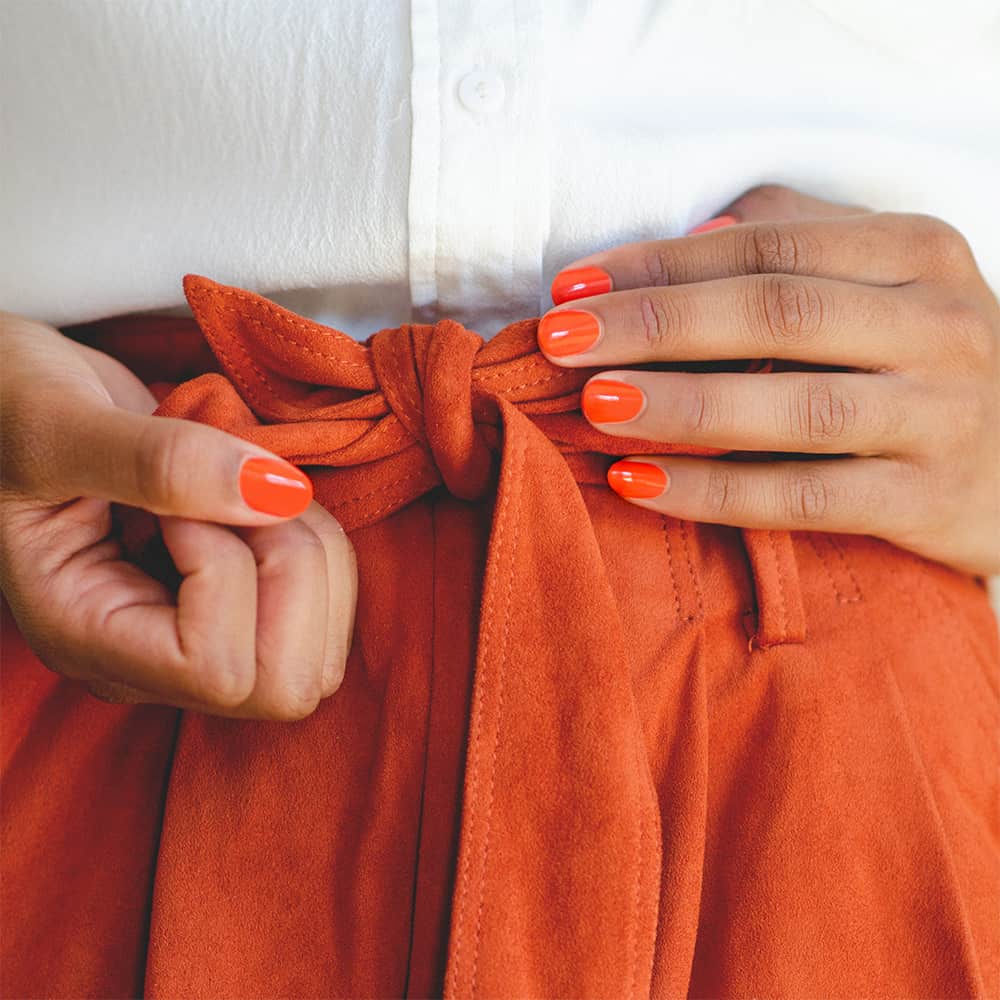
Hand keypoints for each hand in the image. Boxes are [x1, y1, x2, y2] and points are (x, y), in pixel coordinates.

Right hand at [0, 312, 356, 719]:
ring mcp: (199, 638)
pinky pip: (327, 602)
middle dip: (291, 568)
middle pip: (285, 683)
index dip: (227, 569)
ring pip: (320, 652)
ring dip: (311, 548)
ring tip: (240, 491)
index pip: (215, 668)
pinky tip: (259, 499)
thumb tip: (278, 493)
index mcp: (87, 638)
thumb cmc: (9, 406)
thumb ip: (159, 462)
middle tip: (234, 497)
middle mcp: (149, 661)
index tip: (180, 503)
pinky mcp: (239, 606)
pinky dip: (320, 539)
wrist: (18, 399)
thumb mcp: (56, 422)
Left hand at [539, 185, 999, 575]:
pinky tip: (638, 481)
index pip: (765, 246)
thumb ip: (797, 242)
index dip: (658, 264)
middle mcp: (940, 324)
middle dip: (653, 322)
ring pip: (793, 407)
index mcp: (918, 252)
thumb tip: (693, 235)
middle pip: (774, 312)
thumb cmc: (920, 364)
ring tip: (593, 404)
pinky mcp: (929, 501)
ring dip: (680, 404)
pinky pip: (804, 497)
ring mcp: (942, 415)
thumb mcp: (883, 284)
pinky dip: (714, 491)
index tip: (571, 285)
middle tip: (559, 339)